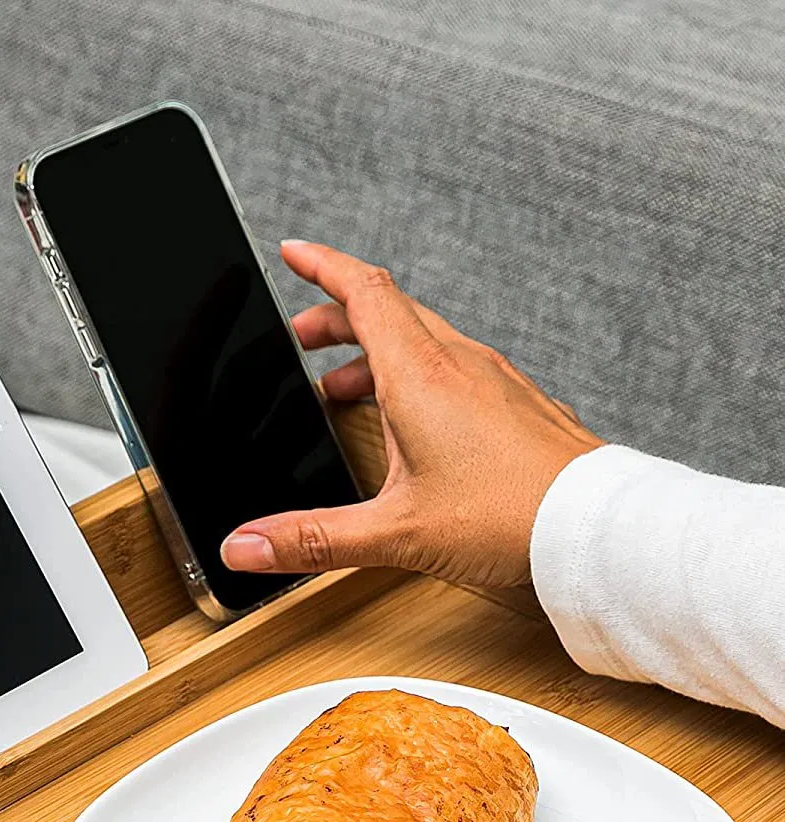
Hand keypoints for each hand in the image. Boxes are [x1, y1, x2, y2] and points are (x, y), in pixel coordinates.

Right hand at [218, 240, 603, 589]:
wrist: (597, 530)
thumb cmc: (513, 519)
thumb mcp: (394, 533)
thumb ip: (313, 539)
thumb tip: (247, 545)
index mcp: (421, 375)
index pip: (364, 292)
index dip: (323, 267)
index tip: (293, 254)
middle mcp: (460, 365)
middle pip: (389, 312)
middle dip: (337, 319)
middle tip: (303, 340)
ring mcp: (493, 382)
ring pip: (423, 341)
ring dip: (376, 354)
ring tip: (345, 391)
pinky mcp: (516, 406)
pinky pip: (455, 371)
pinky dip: (416, 380)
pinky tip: (412, 425)